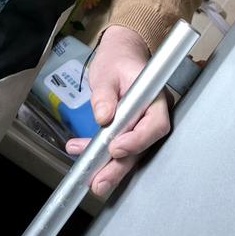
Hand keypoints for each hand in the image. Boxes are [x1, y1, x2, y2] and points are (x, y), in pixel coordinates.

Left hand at [65, 24, 170, 199]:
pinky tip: (80, 151)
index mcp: (154, 97)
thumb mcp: (107, 72)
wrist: (120, 54)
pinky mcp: (129, 131)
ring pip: (129, 152)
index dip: (137, 140)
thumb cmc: (117, 59)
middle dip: (119, 166)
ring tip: (90, 179)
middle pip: (141, 146)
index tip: (115, 147)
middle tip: (100, 182)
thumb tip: (104, 117)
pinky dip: (99, 152)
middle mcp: (153, 115)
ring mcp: (142, 125)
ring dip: (109, 167)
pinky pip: (117, 146)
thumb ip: (105, 94)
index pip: (154, 124)